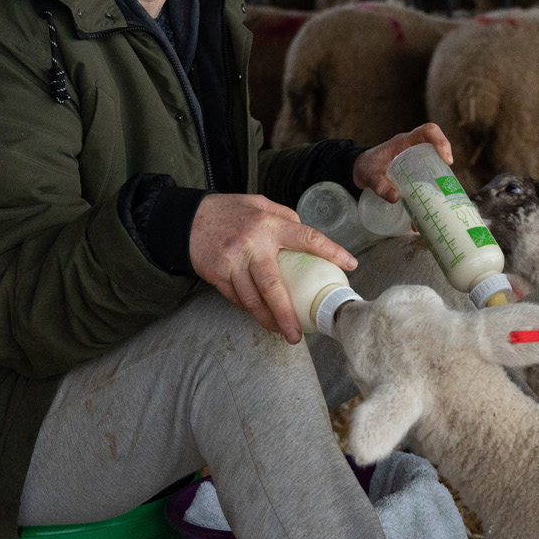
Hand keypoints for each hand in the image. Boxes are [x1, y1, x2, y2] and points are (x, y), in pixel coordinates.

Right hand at [189, 193, 356, 342]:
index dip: (330, 251)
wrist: (187, 219)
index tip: (350, 265)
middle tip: (298, 334)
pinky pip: (237, 299)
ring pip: (252, 300)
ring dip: (267, 320)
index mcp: (269, 224)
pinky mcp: (217, 275)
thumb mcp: (259, 204)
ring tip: (282, 332)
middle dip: (287, 313)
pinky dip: (250, 310)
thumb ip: (284, 217)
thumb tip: (306, 238)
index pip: (306, 238)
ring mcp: (233, 262)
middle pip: (273, 286)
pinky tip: (260, 317)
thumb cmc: (229, 211)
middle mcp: (252, 244)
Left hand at [352, 123, 453, 201]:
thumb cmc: (366, 168)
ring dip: (443, 169)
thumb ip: (380, 186)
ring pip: (435, 155)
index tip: (446, 160)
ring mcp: (415, 154)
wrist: (361, 169)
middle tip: (448, 178)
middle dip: (446, 156)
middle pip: (436, 141)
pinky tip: (436, 193)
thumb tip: (396, 197)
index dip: (441, 141)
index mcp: (402, 142)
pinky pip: (431, 166)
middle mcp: (411, 145)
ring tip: (445, 188)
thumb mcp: (370, 177)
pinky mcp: (416, 164)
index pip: (427, 131)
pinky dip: (436, 177)